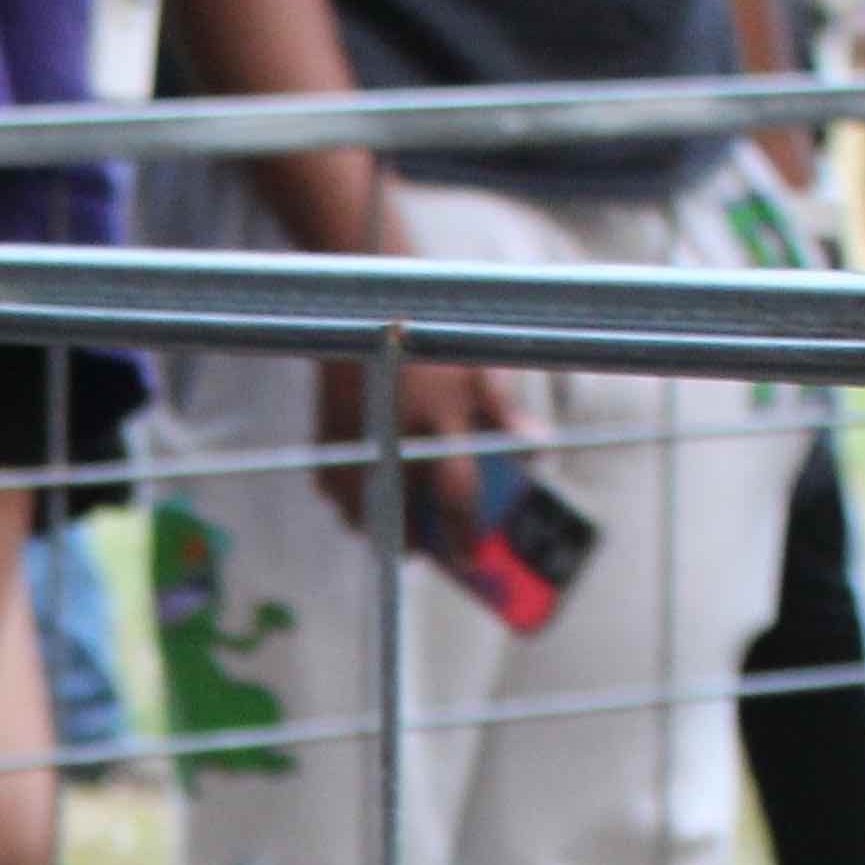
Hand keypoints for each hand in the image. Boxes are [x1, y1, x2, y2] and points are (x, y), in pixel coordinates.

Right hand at [310, 347, 524, 553]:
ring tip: (390, 527)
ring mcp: (358, 440)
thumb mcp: (475, 369)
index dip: (464, 533)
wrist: (365, 310)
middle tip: (421, 550)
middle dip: (414, 542)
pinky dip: (346, 496)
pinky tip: (359, 492)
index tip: (469, 554)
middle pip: (402, 516)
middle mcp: (399, 436)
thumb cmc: (430, 338)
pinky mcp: (327, 438)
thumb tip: (537, 450)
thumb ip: (502, 415)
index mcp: (442, 420)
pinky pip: (333, 487)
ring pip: (361, 510)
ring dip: (377, 524)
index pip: (458, 494)